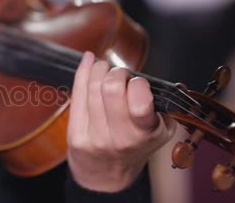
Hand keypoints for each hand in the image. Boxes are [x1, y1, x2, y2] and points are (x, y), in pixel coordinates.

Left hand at [66, 52, 175, 191]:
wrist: (107, 173)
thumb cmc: (134, 145)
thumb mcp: (159, 130)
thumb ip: (159, 104)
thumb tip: (142, 76)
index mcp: (145, 134)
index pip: (140, 103)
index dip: (138, 84)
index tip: (137, 82)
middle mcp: (120, 138)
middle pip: (111, 88)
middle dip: (117, 72)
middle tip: (120, 75)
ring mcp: (95, 137)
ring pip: (92, 87)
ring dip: (99, 69)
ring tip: (105, 69)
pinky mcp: (75, 134)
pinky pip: (76, 93)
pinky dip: (83, 72)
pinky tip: (89, 62)